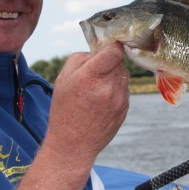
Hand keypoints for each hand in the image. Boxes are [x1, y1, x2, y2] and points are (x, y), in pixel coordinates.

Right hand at [44, 43, 129, 162]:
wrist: (73, 145)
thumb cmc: (64, 110)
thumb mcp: (63, 79)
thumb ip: (80, 58)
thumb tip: (97, 49)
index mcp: (91, 77)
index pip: (115, 50)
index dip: (112, 45)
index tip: (106, 46)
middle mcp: (109, 87)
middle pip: (119, 61)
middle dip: (109, 61)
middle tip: (95, 71)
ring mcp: (120, 99)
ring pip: (123, 74)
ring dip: (113, 75)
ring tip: (97, 88)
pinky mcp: (125, 108)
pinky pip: (124, 89)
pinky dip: (115, 89)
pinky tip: (101, 100)